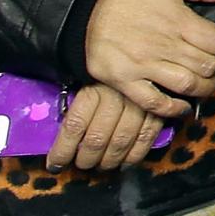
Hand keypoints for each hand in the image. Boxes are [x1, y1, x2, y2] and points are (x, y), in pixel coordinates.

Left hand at [45, 83, 163, 173]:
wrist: (144, 50)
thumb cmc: (109, 72)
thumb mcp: (87, 81)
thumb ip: (76, 107)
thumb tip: (60, 141)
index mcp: (93, 89)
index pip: (74, 126)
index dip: (63, 151)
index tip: (55, 165)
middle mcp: (115, 96)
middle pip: (96, 139)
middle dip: (87, 159)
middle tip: (83, 165)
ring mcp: (139, 103)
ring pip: (120, 142)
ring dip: (109, 161)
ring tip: (102, 166)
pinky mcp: (159, 107)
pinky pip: (146, 138)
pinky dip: (135, 155)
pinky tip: (126, 162)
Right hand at [82, 0, 214, 116]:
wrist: (84, 7)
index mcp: (178, 21)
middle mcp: (164, 46)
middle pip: (207, 65)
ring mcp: (143, 66)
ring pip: (187, 85)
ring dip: (205, 88)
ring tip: (207, 84)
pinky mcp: (124, 81)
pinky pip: (153, 103)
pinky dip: (173, 109)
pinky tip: (183, 106)